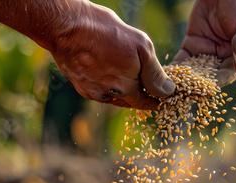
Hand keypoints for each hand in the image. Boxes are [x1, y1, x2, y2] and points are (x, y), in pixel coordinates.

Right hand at [50, 2, 174, 109]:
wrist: (68, 26)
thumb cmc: (107, 32)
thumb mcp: (141, 46)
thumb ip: (155, 73)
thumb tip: (168, 92)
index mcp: (126, 89)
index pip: (146, 103)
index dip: (156, 101)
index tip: (162, 98)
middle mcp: (108, 95)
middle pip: (130, 101)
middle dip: (140, 95)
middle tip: (148, 87)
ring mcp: (92, 92)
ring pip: (114, 96)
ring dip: (123, 90)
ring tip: (129, 78)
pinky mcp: (80, 85)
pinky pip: (100, 91)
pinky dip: (108, 86)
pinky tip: (110, 74)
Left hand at [173, 0, 235, 86]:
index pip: (228, 73)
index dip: (219, 80)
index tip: (208, 86)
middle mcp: (221, 59)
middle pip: (209, 77)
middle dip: (196, 86)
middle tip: (184, 94)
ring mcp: (206, 53)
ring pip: (194, 70)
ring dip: (183, 80)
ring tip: (172, 88)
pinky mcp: (192, 44)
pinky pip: (183, 59)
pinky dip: (174, 68)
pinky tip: (165, 75)